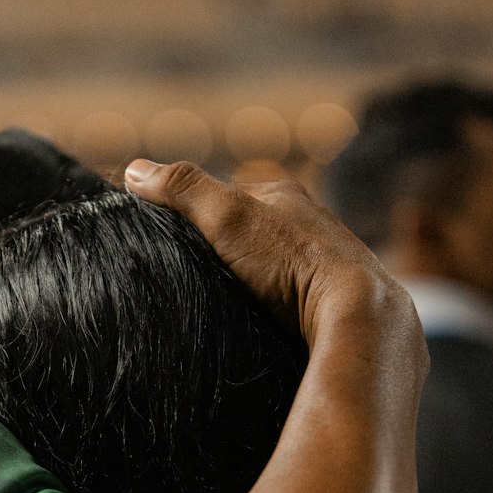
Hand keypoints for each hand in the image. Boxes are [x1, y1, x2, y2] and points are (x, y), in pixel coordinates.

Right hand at [124, 158, 417, 353]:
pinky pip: (291, 298)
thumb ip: (183, 189)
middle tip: (188, 274)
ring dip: (249, 280)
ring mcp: (324, 263)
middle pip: (251, 231)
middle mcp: (309, 223)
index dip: (192, 211)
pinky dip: (270, 305)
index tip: (162, 235)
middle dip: (223, 248)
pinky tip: (257, 322)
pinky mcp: (330, 302)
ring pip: (273, 265)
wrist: (357, 314)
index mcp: (284, 196)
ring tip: (219, 303)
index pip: (226, 195)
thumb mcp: (226, 216)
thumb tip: (134, 170)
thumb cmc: (292, 261)